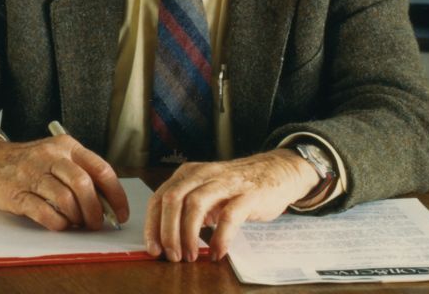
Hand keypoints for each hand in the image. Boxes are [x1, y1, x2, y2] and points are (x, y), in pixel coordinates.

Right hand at [0, 131, 128, 230]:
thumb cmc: (31, 162)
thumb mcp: (58, 156)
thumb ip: (81, 173)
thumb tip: (108, 203)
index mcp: (68, 146)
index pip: (101, 169)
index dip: (115, 195)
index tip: (121, 213)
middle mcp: (52, 156)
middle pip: (84, 184)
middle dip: (96, 209)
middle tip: (97, 223)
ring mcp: (33, 174)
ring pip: (66, 198)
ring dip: (77, 217)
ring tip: (78, 223)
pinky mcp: (17, 193)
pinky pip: (44, 212)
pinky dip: (58, 223)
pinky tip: (60, 224)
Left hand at [144, 148, 318, 262]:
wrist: (276, 172)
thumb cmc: (237, 186)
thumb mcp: (207, 191)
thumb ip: (187, 208)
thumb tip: (166, 240)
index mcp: (189, 173)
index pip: (160, 197)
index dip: (153, 225)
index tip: (153, 249)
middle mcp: (204, 174)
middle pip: (173, 199)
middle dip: (168, 232)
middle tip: (172, 256)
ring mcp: (225, 182)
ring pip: (195, 205)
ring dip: (188, 235)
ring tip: (191, 256)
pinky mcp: (247, 194)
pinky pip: (229, 216)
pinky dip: (220, 238)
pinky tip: (218, 253)